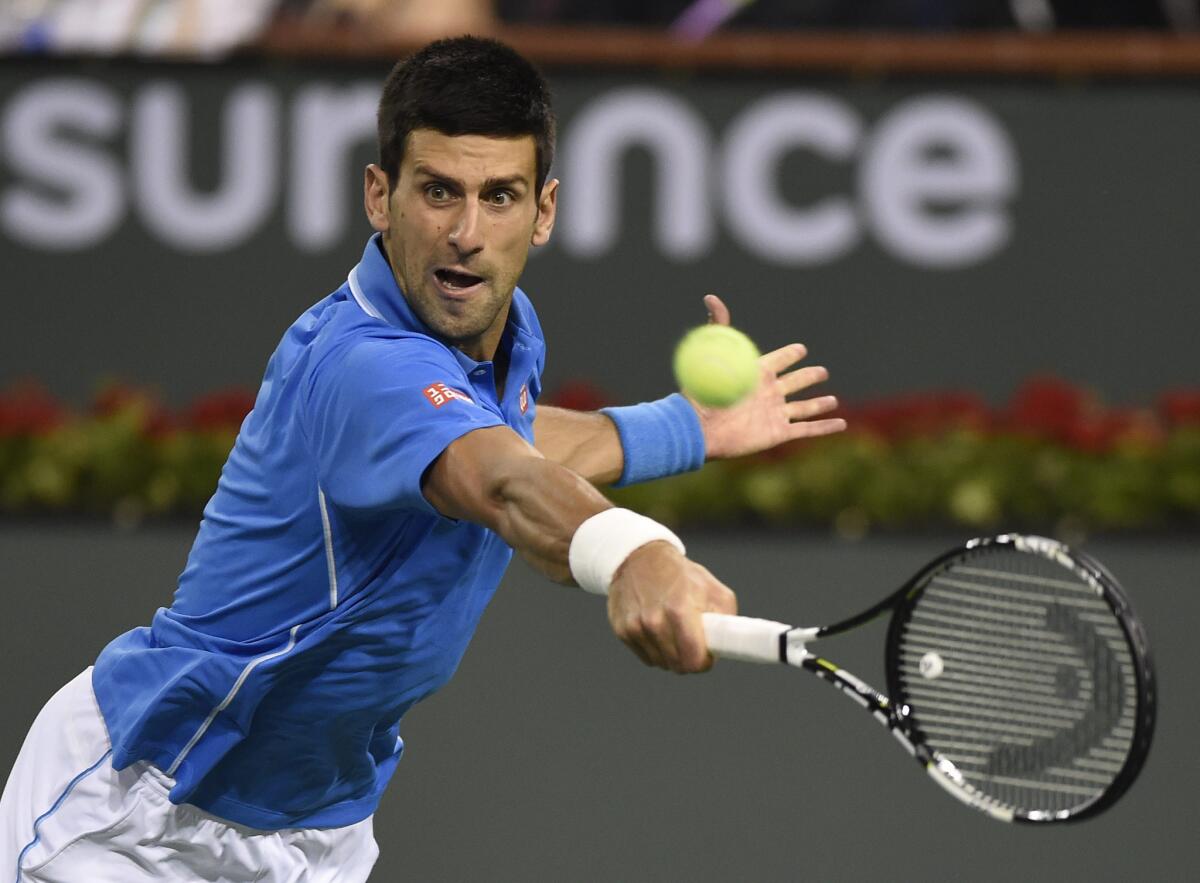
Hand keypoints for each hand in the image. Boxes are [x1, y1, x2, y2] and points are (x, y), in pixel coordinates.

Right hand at [607, 540, 736, 672]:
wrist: (639, 557)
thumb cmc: (680, 573)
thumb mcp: (713, 588)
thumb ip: (724, 619)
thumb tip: (725, 646)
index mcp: (679, 610)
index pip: (693, 660)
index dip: (704, 663)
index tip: (707, 656)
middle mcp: (653, 621)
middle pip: (678, 666)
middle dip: (689, 660)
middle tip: (693, 644)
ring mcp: (635, 627)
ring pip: (661, 663)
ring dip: (671, 655)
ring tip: (674, 632)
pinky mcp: (621, 630)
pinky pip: (645, 657)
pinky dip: (654, 649)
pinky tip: (657, 630)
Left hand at [693, 294, 845, 460]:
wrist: (702, 430)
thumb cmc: (703, 392)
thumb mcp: (714, 353)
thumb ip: (718, 325)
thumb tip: (710, 297)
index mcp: (756, 373)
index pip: (779, 361)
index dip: (790, 355)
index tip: (800, 350)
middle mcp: (767, 393)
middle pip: (795, 383)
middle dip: (808, 377)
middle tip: (822, 372)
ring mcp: (774, 414)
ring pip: (804, 407)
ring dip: (820, 403)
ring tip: (832, 400)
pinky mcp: (777, 434)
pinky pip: (807, 429)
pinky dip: (825, 427)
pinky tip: (841, 424)